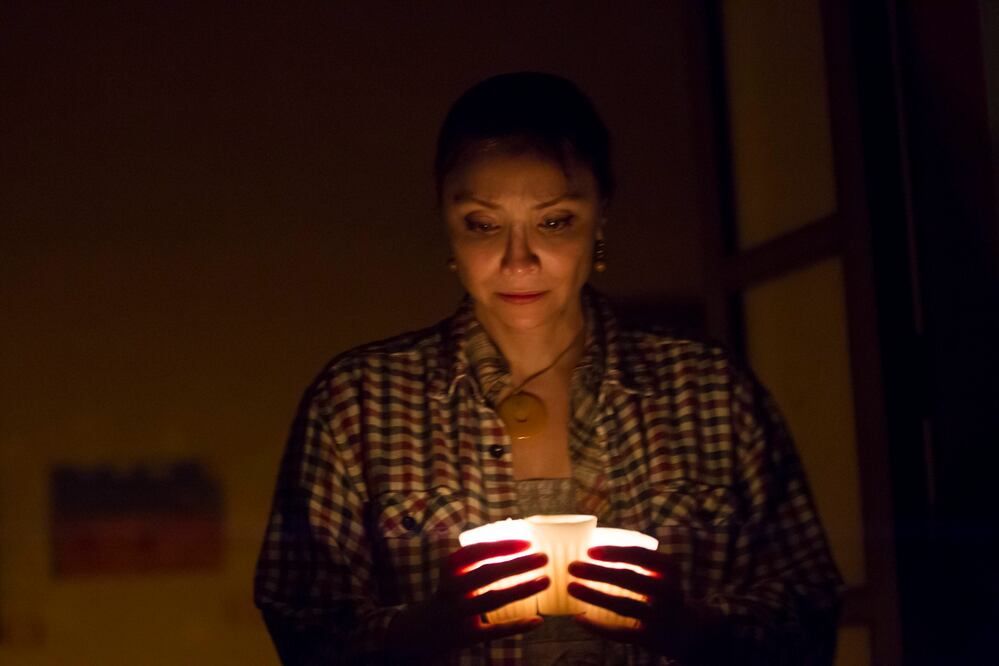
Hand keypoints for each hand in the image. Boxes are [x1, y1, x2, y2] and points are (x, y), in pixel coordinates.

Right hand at [388, 539, 548, 659]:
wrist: (420, 631)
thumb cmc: (449, 593)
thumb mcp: (454, 573)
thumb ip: (478, 559)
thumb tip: (517, 542)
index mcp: (449, 569)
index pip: (475, 552)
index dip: (502, 546)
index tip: (528, 542)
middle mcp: (450, 590)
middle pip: (486, 574)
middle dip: (517, 564)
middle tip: (544, 558)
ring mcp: (458, 614)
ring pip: (492, 600)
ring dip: (521, 590)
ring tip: (546, 581)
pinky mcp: (466, 637)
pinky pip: (494, 631)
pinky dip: (516, 626)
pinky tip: (538, 620)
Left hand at [567, 546, 724, 659]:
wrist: (688, 629)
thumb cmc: (661, 590)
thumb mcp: (660, 571)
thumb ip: (636, 559)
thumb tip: (589, 542)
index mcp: (669, 569)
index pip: (641, 556)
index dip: (614, 552)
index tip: (589, 550)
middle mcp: (669, 591)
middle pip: (630, 579)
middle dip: (598, 572)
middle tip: (572, 567)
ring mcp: (661, 617)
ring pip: (623, 606)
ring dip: (595, 596)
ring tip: (571, 587)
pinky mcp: (651, 639)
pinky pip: (621, 633)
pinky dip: (598, 627)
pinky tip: (579, 618)